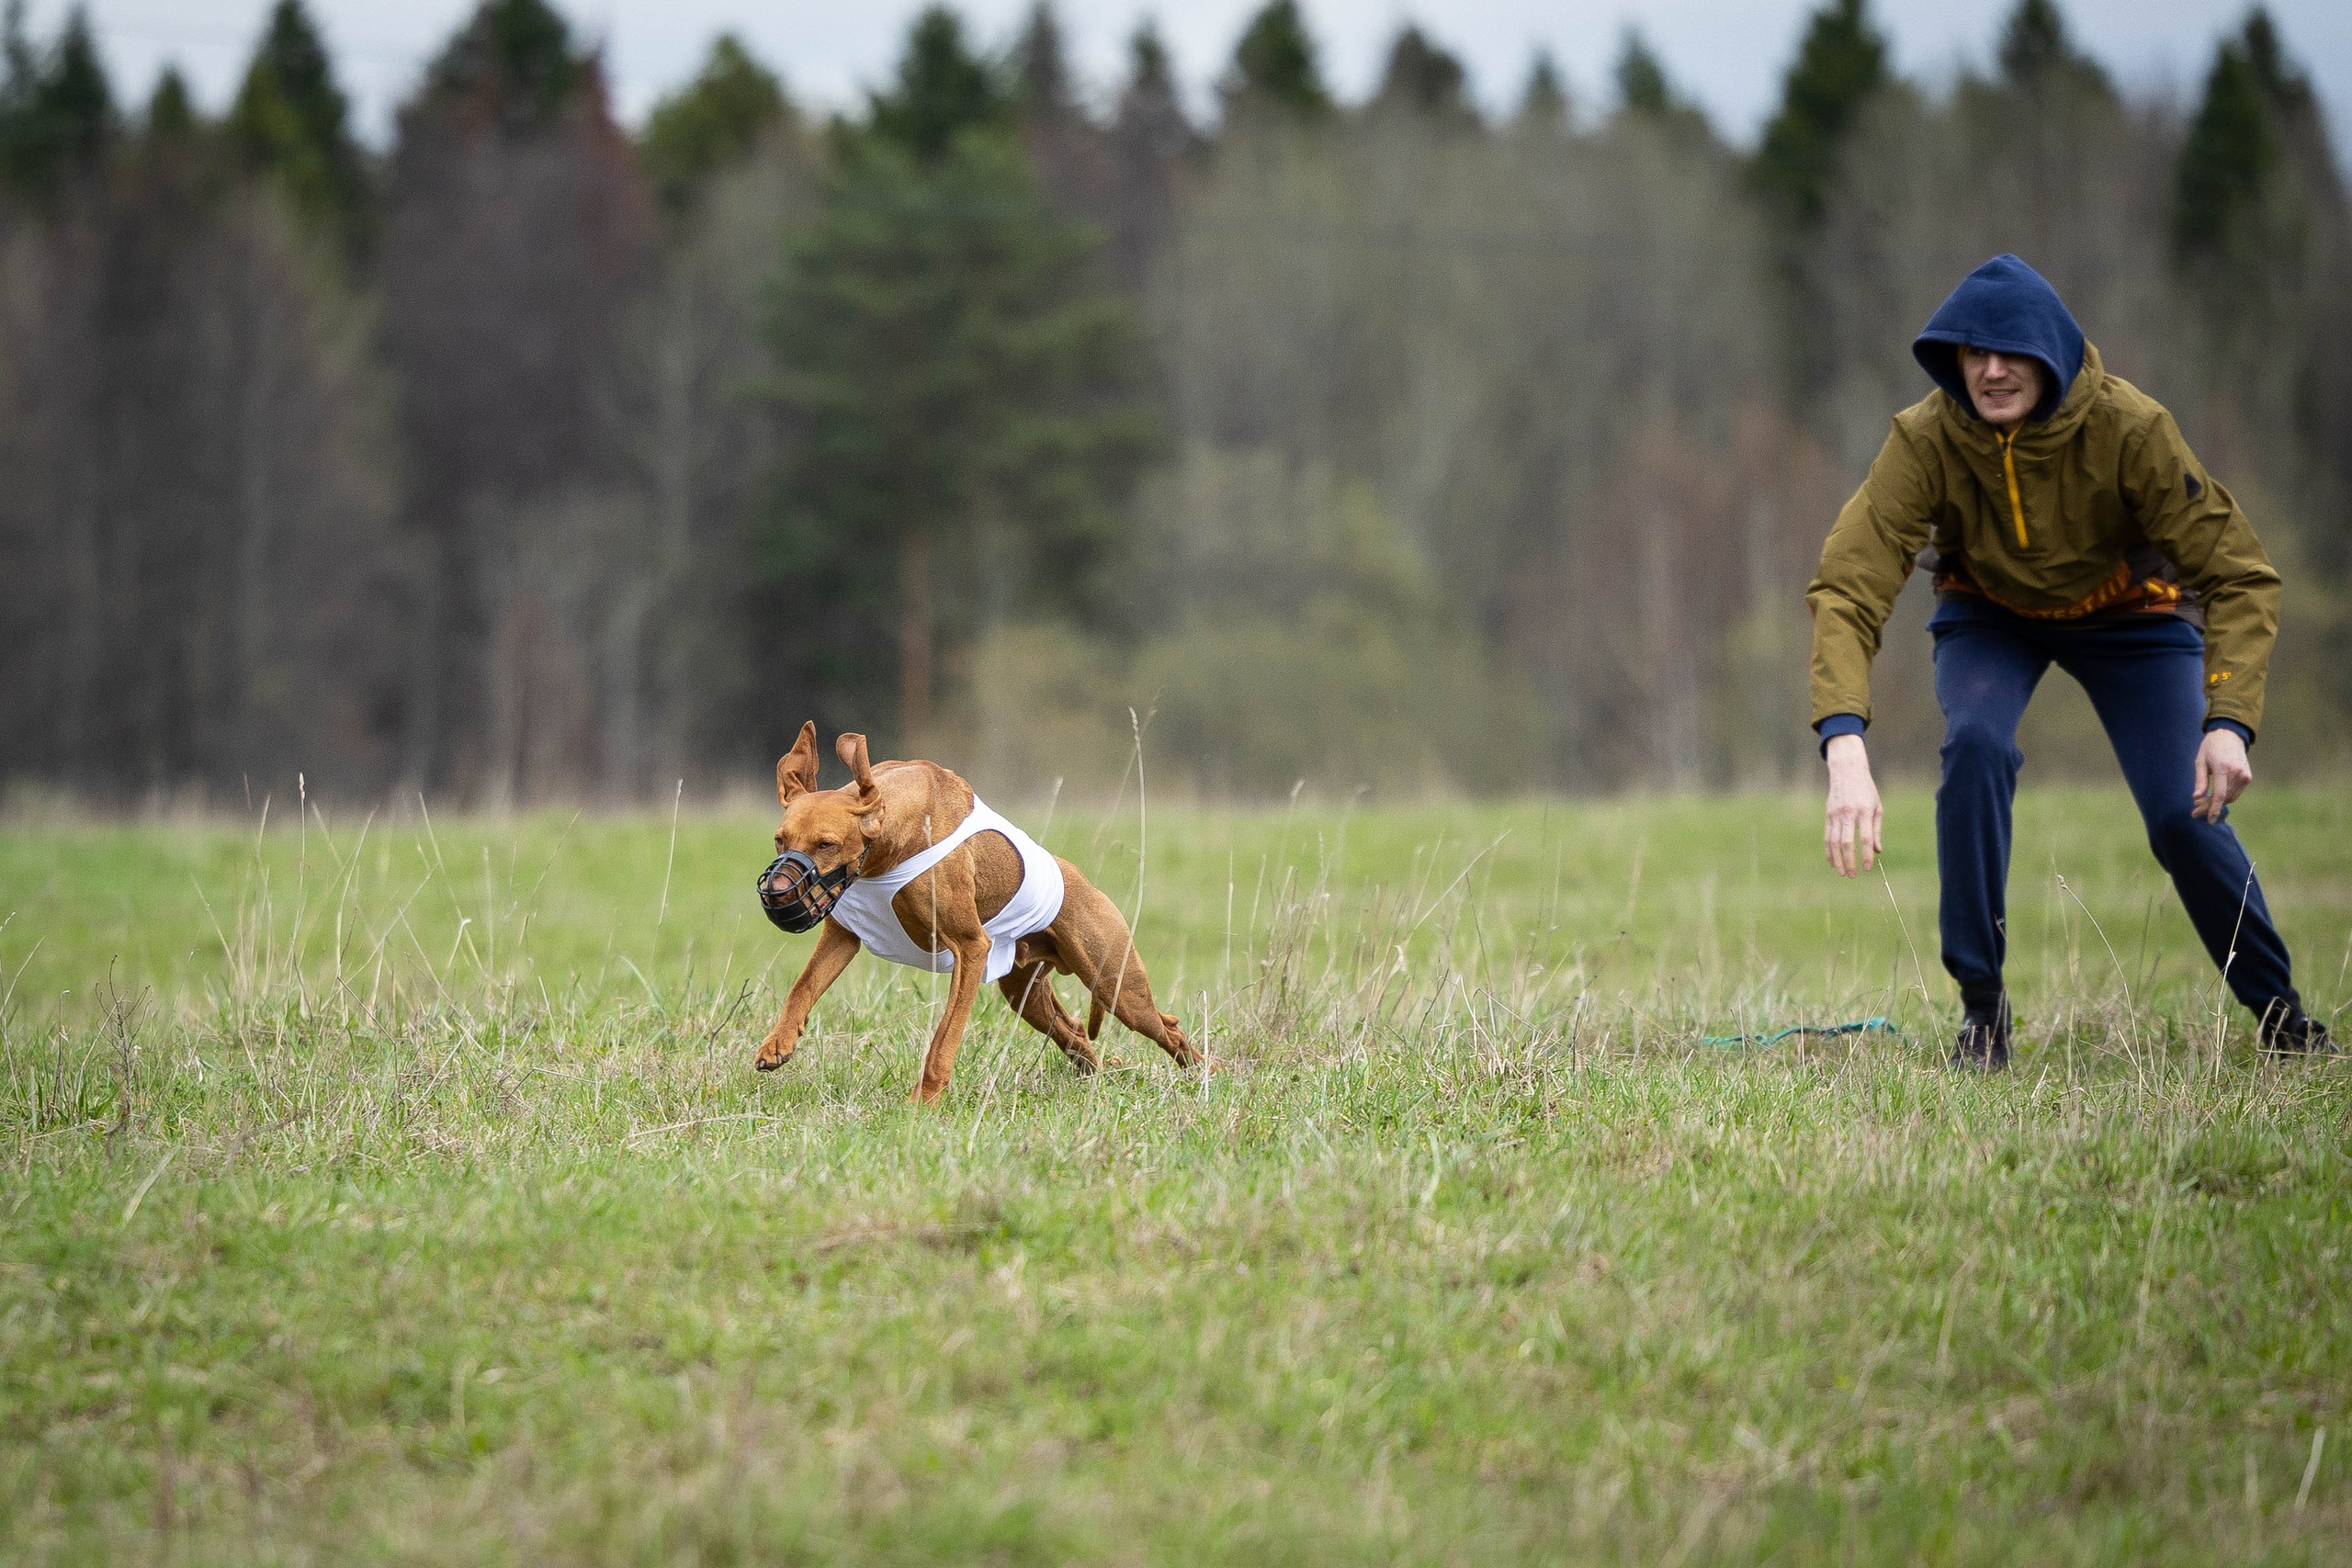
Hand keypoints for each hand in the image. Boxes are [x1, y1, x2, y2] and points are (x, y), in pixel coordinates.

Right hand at [1823, 733, 1882, 877]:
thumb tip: (1877, 851)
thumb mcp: (1877, 807)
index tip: (1868, 868)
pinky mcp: (1828, 815)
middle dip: (1849, 861)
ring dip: (1837, 860)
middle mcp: (1848, 814)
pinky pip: (1827, 837)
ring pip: (1834, 842)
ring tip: (1842, 873)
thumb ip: (1877, 830)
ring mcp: (1835, 815)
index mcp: (1864, 811)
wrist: (1847, 772)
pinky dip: (1829, 851)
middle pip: (1847, 843)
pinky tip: (1832, 862)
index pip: (1865, 838)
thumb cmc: (1866, 790)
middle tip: (1853, 876)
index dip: (1866, 854)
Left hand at [2192, 728, 2251, 823]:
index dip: (2213, 809)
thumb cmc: (2211, 748)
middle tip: (2195, 812)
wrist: (2229, 735)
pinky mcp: (2248, 777)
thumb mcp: (2200, 762)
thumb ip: (2200, 781)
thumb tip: (2196, 798)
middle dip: (2209, 807)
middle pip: (2224, 798)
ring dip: (2217, 804)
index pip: (2219, 794)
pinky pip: (2236, 793)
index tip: (2208, 820)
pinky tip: (2213, 797)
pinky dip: (2225, 797)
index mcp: (2223, 768)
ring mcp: (2245, 775)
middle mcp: (2237, 773)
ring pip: (2230, 797)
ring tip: (2201, 804)